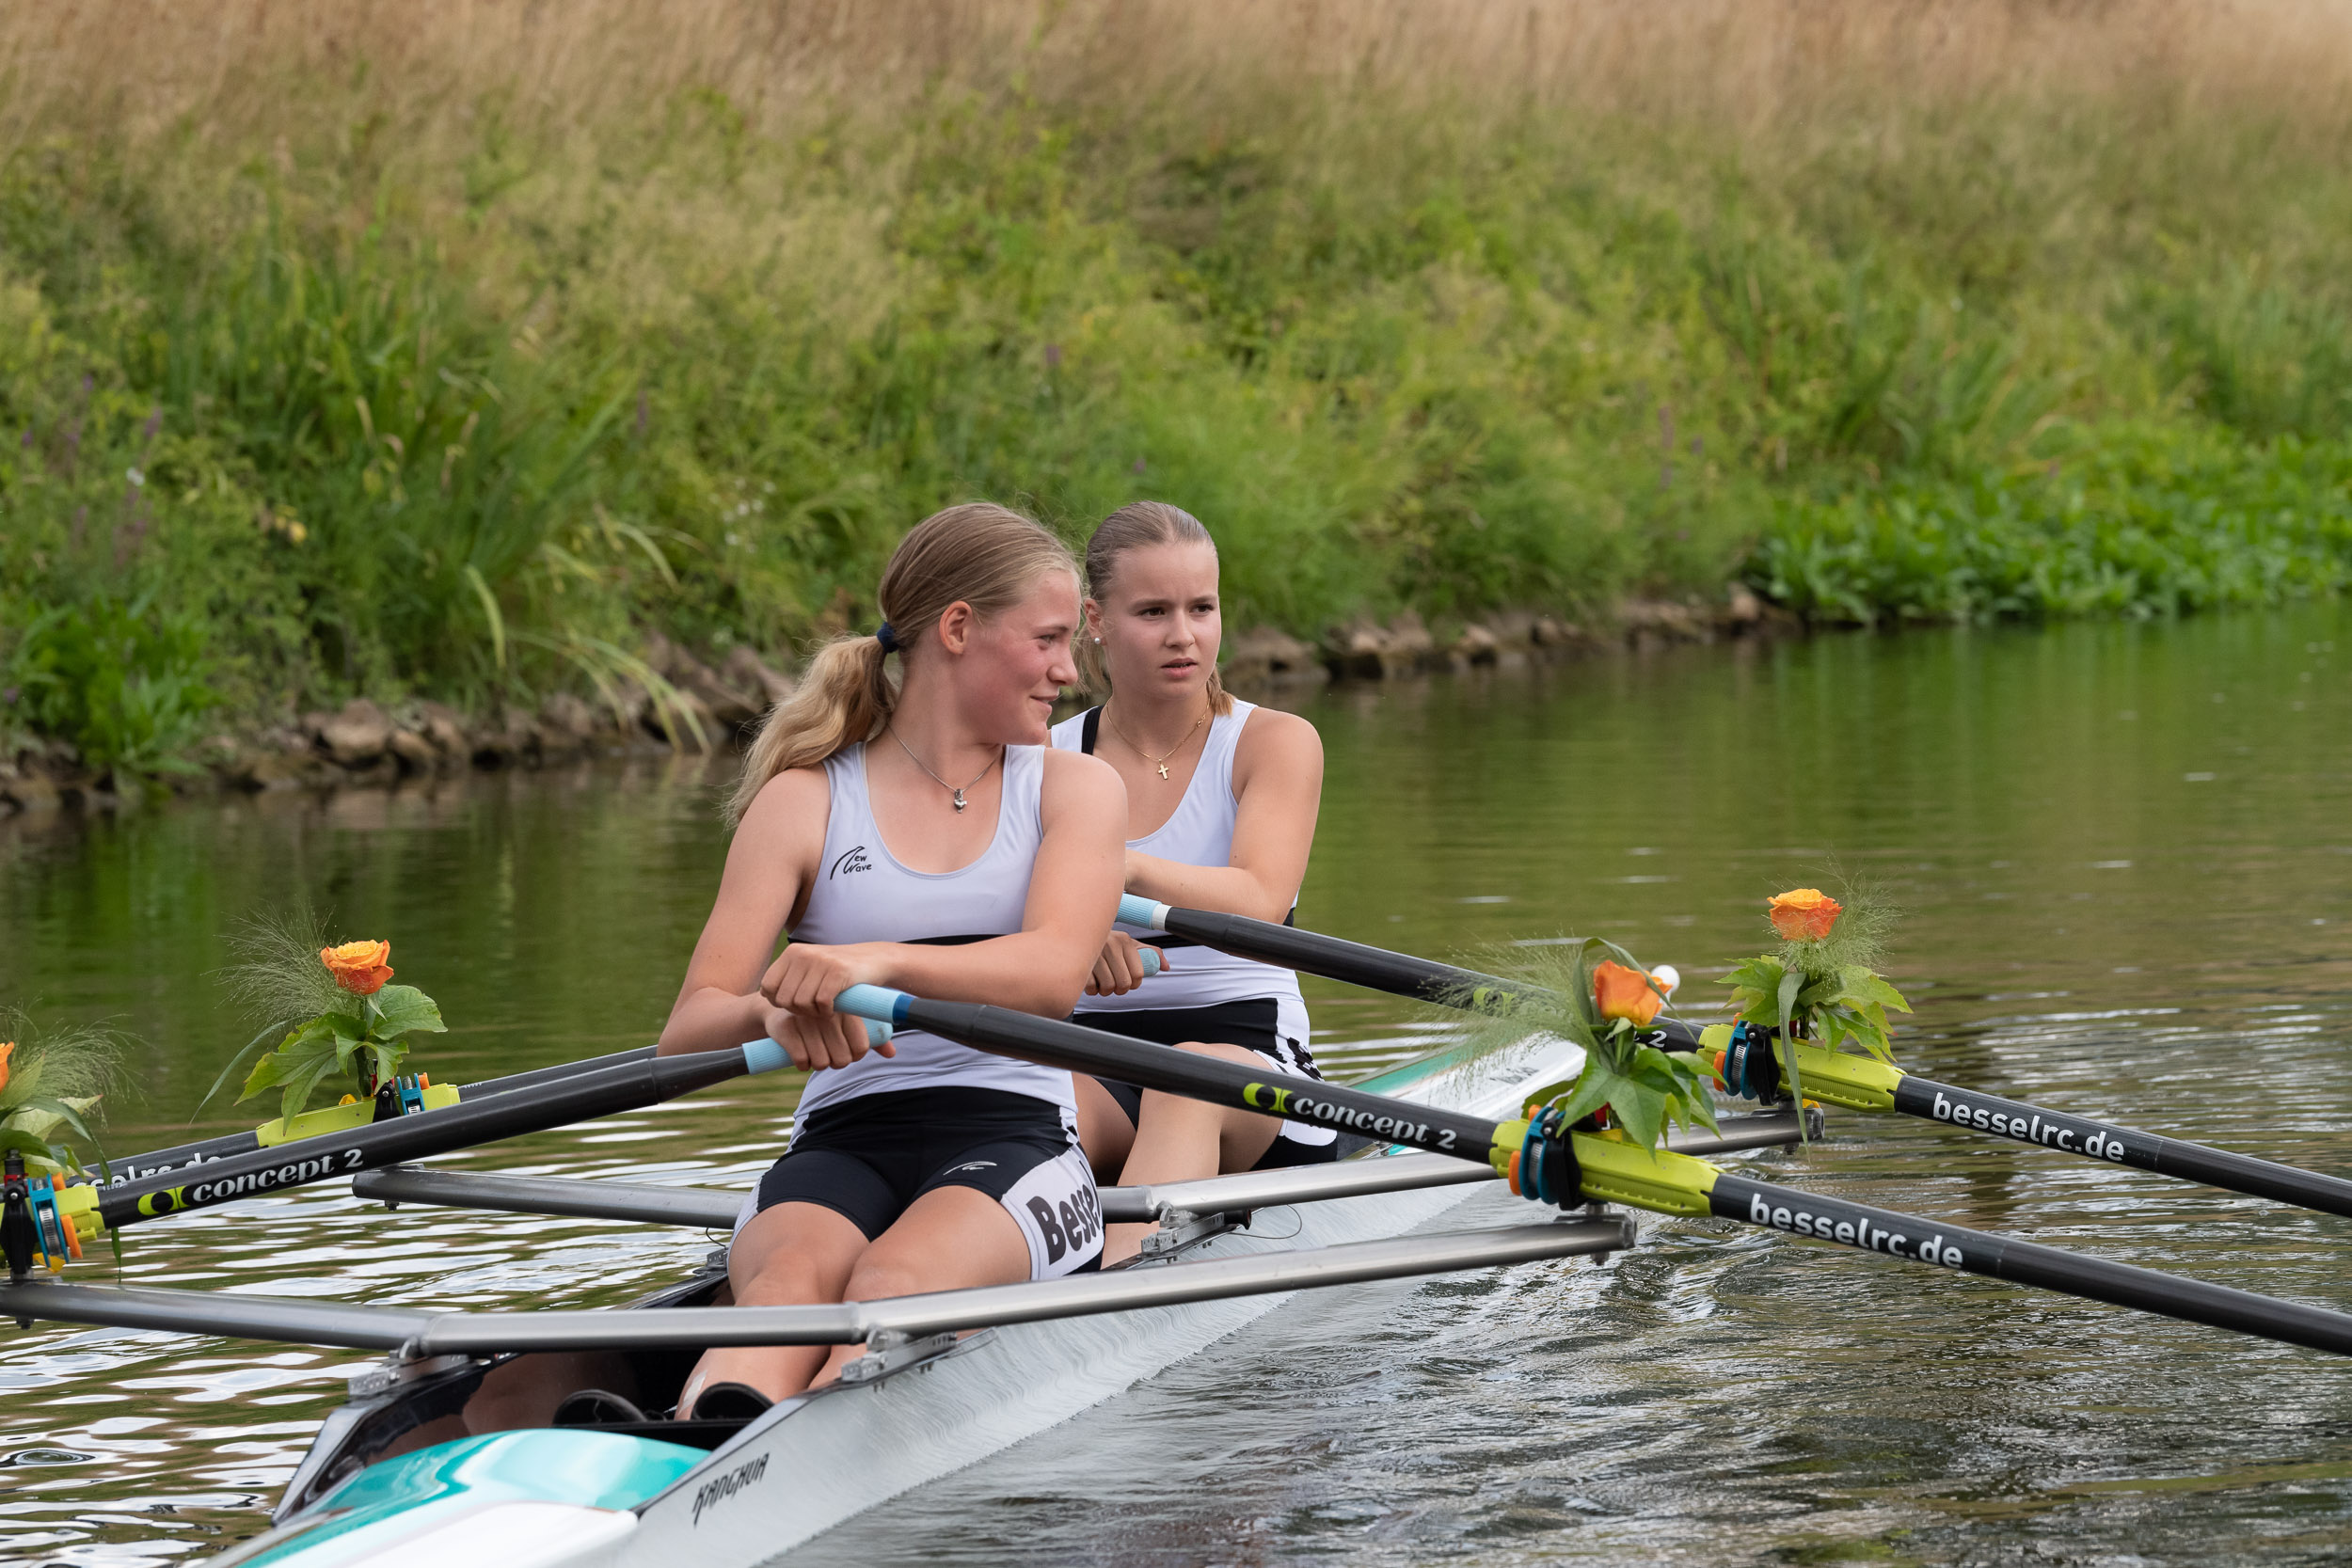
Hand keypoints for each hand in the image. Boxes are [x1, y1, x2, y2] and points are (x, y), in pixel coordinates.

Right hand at [758, 1000, 890, 1071]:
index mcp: (846, 1009)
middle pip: (842, 1059)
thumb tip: (891, 1054)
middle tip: (830, 1055)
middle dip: (837, 1062)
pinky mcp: (787, 1029)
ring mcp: (806, 1020)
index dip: (855, 1056)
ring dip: (818, 1064)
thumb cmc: (822, 1018)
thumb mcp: (847, 1021)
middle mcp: (827, 1013)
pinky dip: (802, 1064)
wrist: (780, 1006)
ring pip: (822, 1063)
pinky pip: (801, 1060)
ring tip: (815, 1054)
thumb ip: (872, 1037)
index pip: (861, 1046)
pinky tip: (801, 1056)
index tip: (848, 1052)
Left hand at [759, 943, 894, 1071]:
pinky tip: (834, 1009)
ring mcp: (820, 962)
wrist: (875, 960)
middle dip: (797, 1011)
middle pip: (784, 999)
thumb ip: (788, 977)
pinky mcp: (838, 972)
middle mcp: (803, 954)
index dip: (778, 1002)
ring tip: (824, 1010)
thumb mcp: (809, 967)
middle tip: (813, 1011)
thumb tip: (762, 995)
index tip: (795, 1005)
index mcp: (792, 953)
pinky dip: (827, 1012)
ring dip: (813, 1013)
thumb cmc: (838, 970)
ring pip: (801, 1003)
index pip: (768, 987)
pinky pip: (821, 1003)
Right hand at [1086, 932, 1167, 996]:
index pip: (1138, 973)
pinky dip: (1092, 991)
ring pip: (1108, 987)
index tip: (1128, 983)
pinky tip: (1092, 982)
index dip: (1134, 984)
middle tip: (1114, 985)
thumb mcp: (1130, 946)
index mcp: (1125, 940)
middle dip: (1120, 990)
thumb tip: (1166, 967)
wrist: (1080, 935)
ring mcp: (1094, 952)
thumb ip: (1151, 954)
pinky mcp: (1080, 962)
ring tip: (1102, 983)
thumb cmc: (1108, 945)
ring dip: (1105, 991)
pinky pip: (1091, 987)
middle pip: (1124, 983)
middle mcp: (1110, 943)